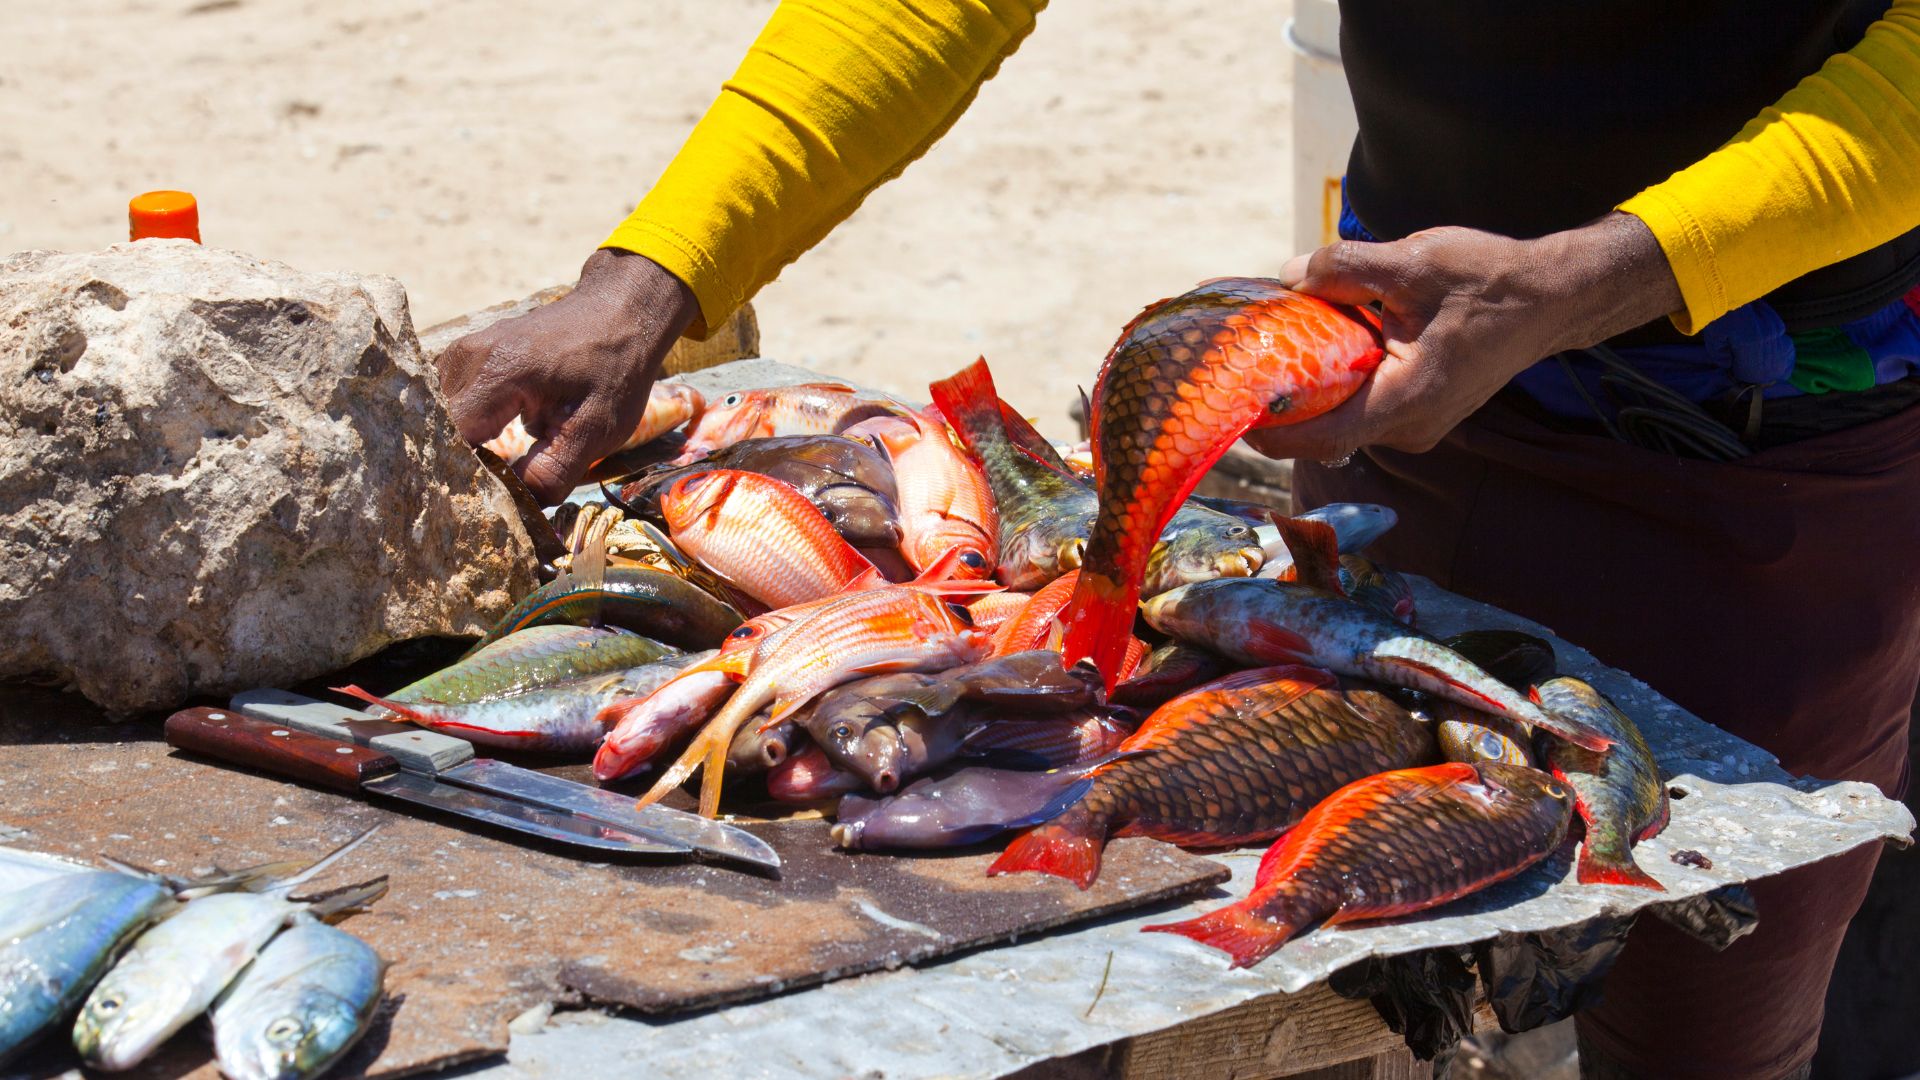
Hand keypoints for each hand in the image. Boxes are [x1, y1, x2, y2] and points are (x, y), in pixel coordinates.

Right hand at [437, 249, 699, 502]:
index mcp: (496, 373)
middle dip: (460, 470)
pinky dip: (467, 431)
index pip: (451, 443)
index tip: (482, 507)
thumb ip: (552, 472)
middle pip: (439, 432)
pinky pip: (451, 405)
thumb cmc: (614, 368)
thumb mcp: (597, 428)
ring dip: (462, 451)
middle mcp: (466, 358)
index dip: (463, 480)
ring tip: (492, 474)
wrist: (620, 312)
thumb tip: (516, 507)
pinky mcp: (466, 358)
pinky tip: (490, 450)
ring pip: (441, 421)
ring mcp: (461, 354)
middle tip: (489, 498)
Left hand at [1242, 212, 1683, 462]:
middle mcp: (1409, 428)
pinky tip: (1318, 348)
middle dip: (1281, 402)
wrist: (1550, 298)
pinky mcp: (1419, 413)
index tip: (1229, 407)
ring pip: (1342, 418)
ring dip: (1309, 390)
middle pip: (1324, 430)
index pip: (1320, 435)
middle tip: (1238, 368)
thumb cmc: (1489, 280)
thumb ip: (1346, 268)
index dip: (1269, 428)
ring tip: (1271, 353)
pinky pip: (1363, 407)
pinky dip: (1336, 383)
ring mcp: (1416, 426)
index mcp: (1406, 401)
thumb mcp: (1414, 261)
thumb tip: (1288, 275)